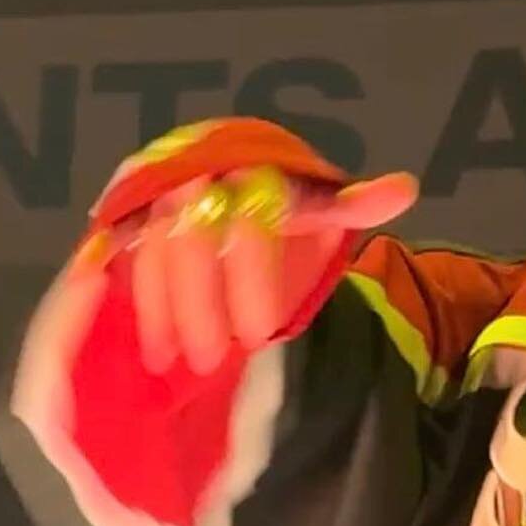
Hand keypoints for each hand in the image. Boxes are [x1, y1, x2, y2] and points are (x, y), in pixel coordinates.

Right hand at [63, 165, 419, 376]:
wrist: (229, 189)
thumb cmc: (280, 208)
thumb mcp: (316, 208)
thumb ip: (350, 204)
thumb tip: (405, 189)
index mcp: (248, 164)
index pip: (245, 220)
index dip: (250, 281)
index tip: (260, 335)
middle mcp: (194, 169)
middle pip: (189, 236)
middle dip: (199, 303)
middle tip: (212, 359)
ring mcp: (155, 191)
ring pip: (150, 248)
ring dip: (161, 309)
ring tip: (174, 362)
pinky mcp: (127, 216)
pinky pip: (121, 255)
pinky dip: (133, 300)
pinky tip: (147, 344)